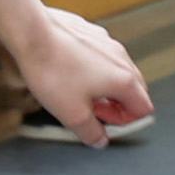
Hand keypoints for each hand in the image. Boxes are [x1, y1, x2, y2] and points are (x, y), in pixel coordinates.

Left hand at [14, 6, 152, 149]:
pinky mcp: (91, 33)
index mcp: (124, 80)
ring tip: (78, 93)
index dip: (124, 121)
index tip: (102, 122)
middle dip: (116, 104)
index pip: (143, 108)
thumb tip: (100, 140)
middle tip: (91, 110)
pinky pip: (100, 56)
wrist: (32, 34)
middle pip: (134, 89)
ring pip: (117, 71)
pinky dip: (93, 69)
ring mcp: (108, 43)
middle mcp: (121, 59)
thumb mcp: (72, 115)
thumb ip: (91, 132)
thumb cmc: (52, 71)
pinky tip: (69, 72)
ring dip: (104, 87)